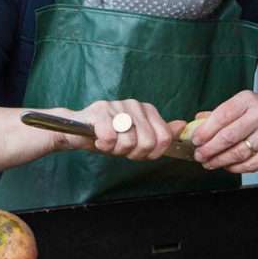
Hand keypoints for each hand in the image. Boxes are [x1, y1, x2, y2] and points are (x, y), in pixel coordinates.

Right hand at [63, 99, 185, 159]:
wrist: (75, 131)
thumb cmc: (108, 135)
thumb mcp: (137, 137)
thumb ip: (160, 132)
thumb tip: (182, 126)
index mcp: (147, 110)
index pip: (164, 139)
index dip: (152, 153)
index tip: (138, 152)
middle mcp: (135, 105)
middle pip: (148, 143)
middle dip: (133, 153)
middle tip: (120, 149)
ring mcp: (118, 106)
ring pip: (128, 142)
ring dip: (116, 150)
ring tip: (109, 143)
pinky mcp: (100, 111)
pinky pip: (110, 139)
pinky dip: (103, 146)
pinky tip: (98, 140)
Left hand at [190, 91, 257, 172]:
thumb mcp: (244, 104)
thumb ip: (221, 112)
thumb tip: (197, 121)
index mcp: (247, 100)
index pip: (221, 115)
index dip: (205, 130)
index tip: (195, 140)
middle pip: (228, 136)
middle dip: (210, 149)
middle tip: (199, 155)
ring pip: (239, 152)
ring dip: (220, 161)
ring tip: (209, 163)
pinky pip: (252, 164)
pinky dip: (236, 168)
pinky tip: (227, 166)